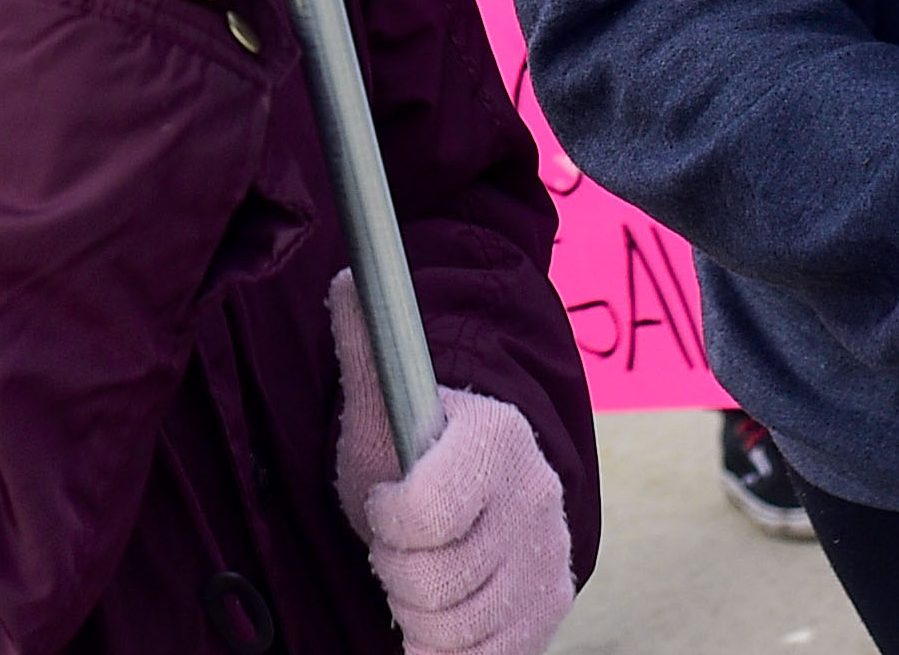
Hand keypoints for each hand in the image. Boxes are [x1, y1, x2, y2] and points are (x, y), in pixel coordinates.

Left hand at [327, 275, 572, 654]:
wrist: (486, 475)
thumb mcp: (384, 398)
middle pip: (433, 583)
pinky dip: (448, 651)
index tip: (385, 499)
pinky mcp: (549, 610)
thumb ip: (367, 345)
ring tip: (417, 573)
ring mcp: (547, 561)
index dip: (386, 516)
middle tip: (397, 542)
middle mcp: (535, 502)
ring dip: (418, 613)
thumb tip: (349, 280)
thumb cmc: (421, 441)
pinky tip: (437, 619)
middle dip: (395, 568)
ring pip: (455, 630)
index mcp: (496, 441)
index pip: (422, 515)